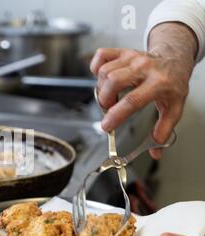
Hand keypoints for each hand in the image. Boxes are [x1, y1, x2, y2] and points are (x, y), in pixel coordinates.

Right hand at [89, 23, 196, 158]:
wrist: (174, 57)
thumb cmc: (172, 82)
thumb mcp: (175, 107)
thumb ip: (164, 129)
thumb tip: (155, 150)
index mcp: (159, 82)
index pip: (132, 100)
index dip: (116, 115)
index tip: (106, 126)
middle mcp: (144, 67)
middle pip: (113, 81)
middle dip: (104, 99)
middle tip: (108, 108)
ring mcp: (132, 57)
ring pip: (104, 72)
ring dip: (101, 87)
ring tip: (109, 96)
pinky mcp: (122, 51)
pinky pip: (101, 56)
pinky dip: (95, 67)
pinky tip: (102, 77)